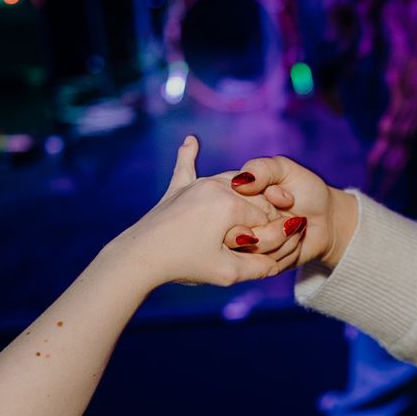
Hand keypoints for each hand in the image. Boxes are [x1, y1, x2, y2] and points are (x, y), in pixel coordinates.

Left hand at [104, 137, 290, 289]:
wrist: (138, 257)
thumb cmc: (184, 265)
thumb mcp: (227, 274)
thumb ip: (258, 268)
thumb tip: (277, 262)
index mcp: (229, 205)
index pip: (264, 218)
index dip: (267, 239)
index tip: (259, 254)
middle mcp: (215, 186)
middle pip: (252, 199)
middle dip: (258, 219)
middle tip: (250, 244)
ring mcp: (195, 184)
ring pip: (231, 183)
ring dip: (243, 197)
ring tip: (243, 222)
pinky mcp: (177, 189)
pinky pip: (185, 166)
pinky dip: (188, 154)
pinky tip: (190, 141)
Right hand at [223, 153, 356, 271]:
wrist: (327, 219)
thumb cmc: (305, 190)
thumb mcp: (284, 169)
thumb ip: (261, 168)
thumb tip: (239, 182)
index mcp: (233, 197)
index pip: (228, 207)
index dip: (261, 204)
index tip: (286, 198)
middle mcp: (234, 223)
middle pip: (236, 234)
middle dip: (272, 225)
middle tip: (292, 218)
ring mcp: (246, 247)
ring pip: (253, 251)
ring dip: (284, 239)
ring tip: (296, 226)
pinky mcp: (260, 265)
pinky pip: (266, 264)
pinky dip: (288, 251)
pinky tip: (296, 240)